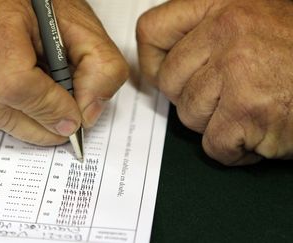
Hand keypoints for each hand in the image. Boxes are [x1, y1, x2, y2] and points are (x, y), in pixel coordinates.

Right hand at [0, 0, 127, 145]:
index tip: (70, 117)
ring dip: (20, 123)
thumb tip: (84, 116)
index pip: (14, 81)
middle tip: (62, 125)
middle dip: (38, 125)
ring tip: (40, 105)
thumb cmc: (41, 7)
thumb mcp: (84, 30)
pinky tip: (13, 98)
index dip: (46, 107)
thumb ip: (101, 70)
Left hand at [137, 0, 292, 164]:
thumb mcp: (254, 20)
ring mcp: (237, 71)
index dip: (152, 60)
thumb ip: (207, 35)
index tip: (160, 74)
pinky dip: (234, 150)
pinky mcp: (249, 111)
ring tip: (250, 109)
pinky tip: (258, 133)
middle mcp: (226, 32)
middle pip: (168, 81)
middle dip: (193, 98)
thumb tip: (163, 60)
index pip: (153, 30)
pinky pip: (213, 145)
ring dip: (216, 123)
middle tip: (226, 96)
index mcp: (222, 4)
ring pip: (189, 115)